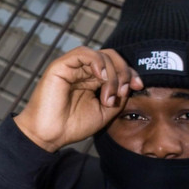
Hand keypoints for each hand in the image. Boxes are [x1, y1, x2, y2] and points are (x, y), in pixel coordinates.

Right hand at [14, 47, 142, 151]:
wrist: (49, 135)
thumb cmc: (71, 126)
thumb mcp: (104, 113)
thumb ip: (118, 98)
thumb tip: (129, 84)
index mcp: (91, 81)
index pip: (115, 67)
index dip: (130, 73)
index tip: (139, 86)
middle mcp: (83, 71)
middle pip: (111, 57)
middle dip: (124, 72)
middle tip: (124, 90)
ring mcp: (72, 67)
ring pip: (101, 56)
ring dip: (111, 74)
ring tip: (108, 96)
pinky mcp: (61, 66)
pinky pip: (83, 53)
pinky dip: (97, 62)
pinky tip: (100, 77)